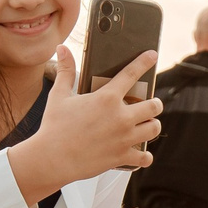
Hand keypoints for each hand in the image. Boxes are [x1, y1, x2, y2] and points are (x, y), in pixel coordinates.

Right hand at [7, 49, 161, 204]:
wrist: (51, 159)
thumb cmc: (54, 126)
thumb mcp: (58, 95)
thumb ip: (65, 71)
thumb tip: (62, 48)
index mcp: (107, 98)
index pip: (131, 73)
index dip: (144, 62)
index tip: (153, 55)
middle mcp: (121, 117)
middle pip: (154, 106)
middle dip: (155, 103)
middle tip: (150, 104)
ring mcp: (124, 138)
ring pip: (154, 129)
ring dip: (153, 125)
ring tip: (147, 125)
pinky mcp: (122, 157)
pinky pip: (145, 157)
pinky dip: (145, 156)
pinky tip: (142, 154)